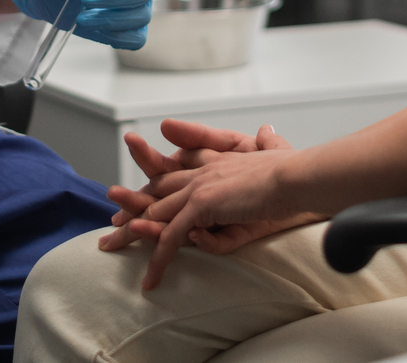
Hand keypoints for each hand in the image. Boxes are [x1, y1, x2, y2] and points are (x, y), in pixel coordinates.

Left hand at [98, 121, 320, 280]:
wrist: (297, 175)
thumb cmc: (294, 169)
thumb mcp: (276, 153)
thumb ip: (268, 142)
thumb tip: (266, 129)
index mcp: (213, 164)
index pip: (173, 178)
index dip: (152, 194)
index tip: (133, 208)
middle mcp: (200, 173)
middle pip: (155, 195)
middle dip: (130, 213)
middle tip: (109, 233)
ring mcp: (198, 188)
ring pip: (155, 215)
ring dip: (131, 234)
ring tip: (108, 248)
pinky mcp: (202, 205)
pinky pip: (173, 237)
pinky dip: (159, 258)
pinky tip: (150, 278)